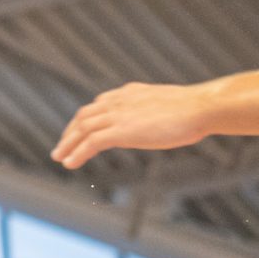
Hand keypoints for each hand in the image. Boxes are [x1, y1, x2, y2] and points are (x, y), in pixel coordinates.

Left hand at [52, 82, 213, 169]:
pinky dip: (77, 153)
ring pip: (83, 128)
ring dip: (68, 144)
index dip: (84, 119)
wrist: (199, 108)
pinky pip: (91, 142)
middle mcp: (118, 101)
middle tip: (61, 147)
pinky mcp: (122, 131)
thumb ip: (154, 110)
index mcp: (128, 93)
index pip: (97, 105)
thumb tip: (159, 119)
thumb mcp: (167, 105)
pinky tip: (70, 163)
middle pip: (84, 115)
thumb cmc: (193, 109)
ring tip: (59, 157)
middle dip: (70, 132)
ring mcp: (119, 115)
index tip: (78, 130)